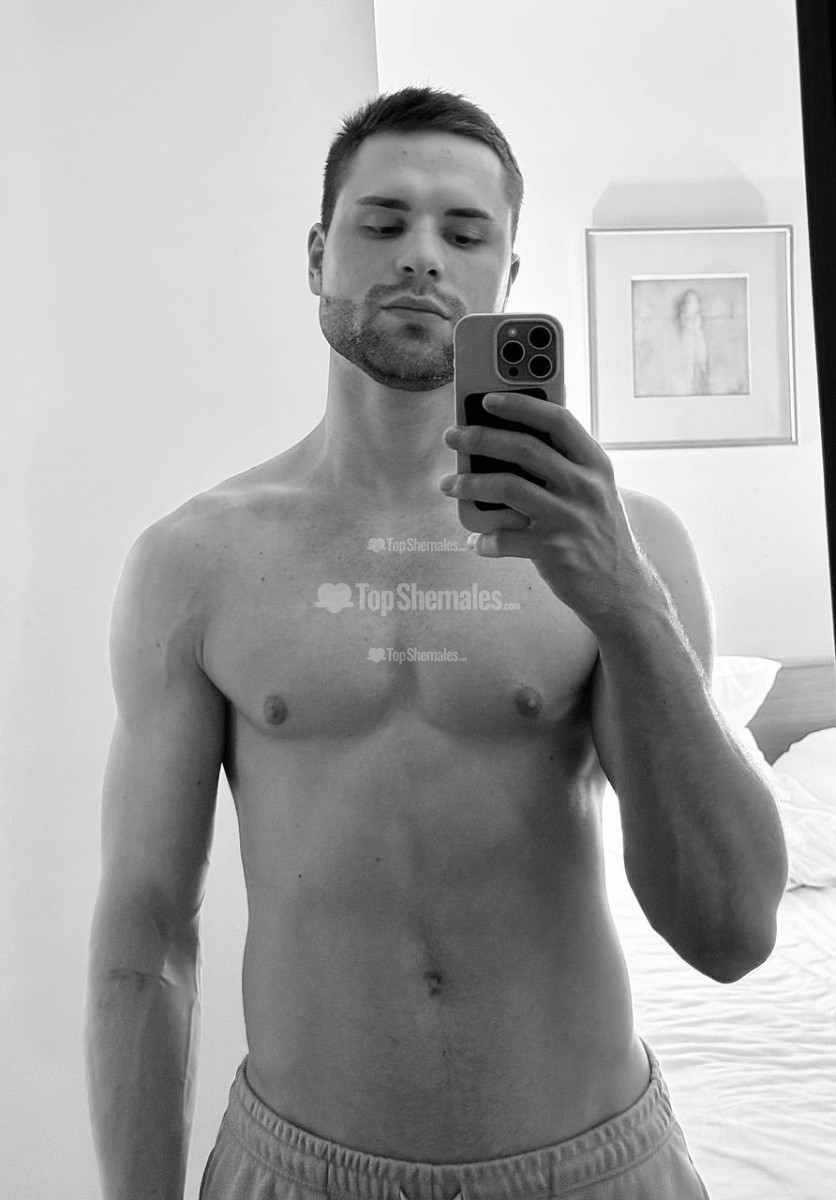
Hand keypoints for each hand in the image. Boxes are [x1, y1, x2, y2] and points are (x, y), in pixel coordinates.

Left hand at [440, 392, 650, 626]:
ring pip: (508, 487)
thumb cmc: (600, 534)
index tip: (488, 399)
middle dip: (480, 437)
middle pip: (525, 448)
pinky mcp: (554, 550)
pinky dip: (485, 541)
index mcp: (595, 464)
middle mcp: (584, 486)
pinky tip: (477, 542)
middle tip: (453, 436)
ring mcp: (569, 518)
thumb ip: (562, 468)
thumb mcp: (595, 492)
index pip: (557, 420)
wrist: (624, 590)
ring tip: (448, 485)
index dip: (520, 405)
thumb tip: (505, 447)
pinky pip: (505, 539)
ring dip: (470, 483)